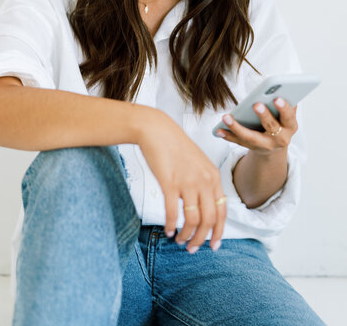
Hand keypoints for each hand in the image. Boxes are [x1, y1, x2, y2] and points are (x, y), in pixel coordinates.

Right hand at [137, 108, 225, 252]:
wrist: (157, 130)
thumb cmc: (175, 146)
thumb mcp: (198, 162)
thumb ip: (204, 182)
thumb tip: (203, 207)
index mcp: (213, 176)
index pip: (222, 211)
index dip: (219, 232)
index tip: (213, 245)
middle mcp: (204, 180)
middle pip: (209, 220)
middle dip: (202, 239)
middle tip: (192, 249)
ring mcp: (187, 182)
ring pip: (193, 220)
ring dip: (186, 235)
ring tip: (179, 240)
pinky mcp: (169, 182)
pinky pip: (173, 212)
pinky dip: (172, 226)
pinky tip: (168, 231)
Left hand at [215, 97, 297, 154]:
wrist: (275, 145)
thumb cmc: (280, 122)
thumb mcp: (287, 115)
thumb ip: (287, 102)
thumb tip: (283, 87)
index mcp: (290, 127)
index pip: (289, 117)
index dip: (284, 109)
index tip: (277, 98)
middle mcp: (280, 139)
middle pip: (271, 127)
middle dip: (264, 115)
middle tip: (256, 104)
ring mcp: (265, 145)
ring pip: (250, 137)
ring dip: (237, 128)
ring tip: (226, 117)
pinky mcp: (252, 148)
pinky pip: (238, 142)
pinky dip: (228, 136)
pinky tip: (218, 130)